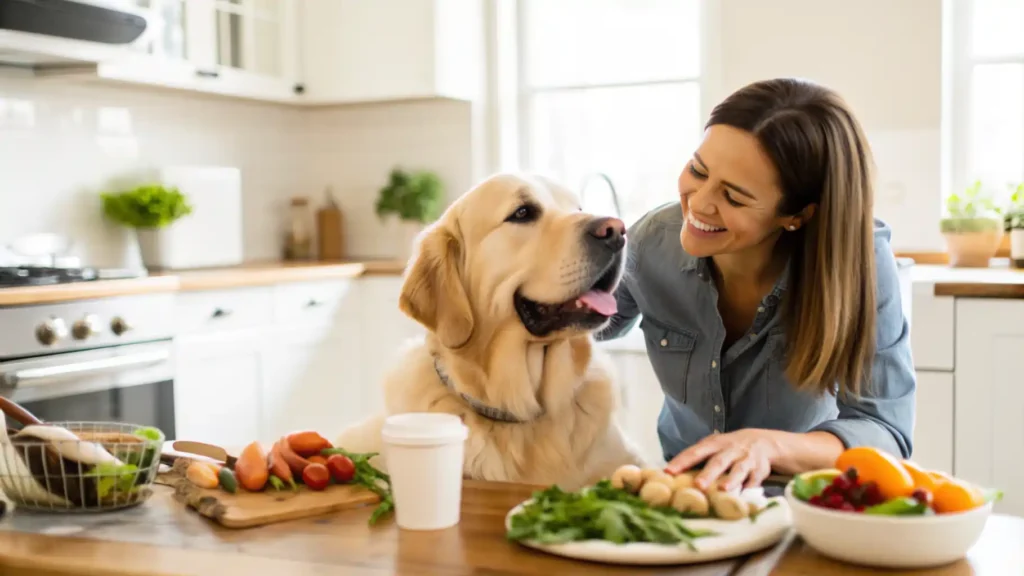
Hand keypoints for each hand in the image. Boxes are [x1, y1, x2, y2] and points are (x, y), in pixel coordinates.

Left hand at [664, 429, 782, 491]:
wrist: (762, 441)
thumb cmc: (729, 447)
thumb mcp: (713, 445)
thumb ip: (696, 456)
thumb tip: (671, 472)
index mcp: (714, 444)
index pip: (695, 452)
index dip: (682, 462)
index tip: (668, 472)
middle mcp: (730, 450)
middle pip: (718, 461)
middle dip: (708, 474)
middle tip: (698, 485)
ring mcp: (745, 459)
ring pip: (738, 469)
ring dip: (731, 480)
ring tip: (723, 490)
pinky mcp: (759, 469)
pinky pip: (755, 479)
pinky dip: (750, 488)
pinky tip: (744, 496)